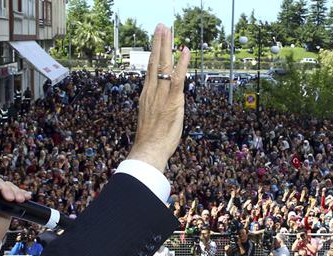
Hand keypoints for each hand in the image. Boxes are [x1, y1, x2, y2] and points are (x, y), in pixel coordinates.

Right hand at [128, 24, 190, 171]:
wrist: (148, 151)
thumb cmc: (151, 141)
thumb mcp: (151, 120)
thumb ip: (156, 107)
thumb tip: (160, 104)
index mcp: (146, 95)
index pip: (150, 69)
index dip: (154, 53)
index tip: (157, 40)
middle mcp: (152, 92)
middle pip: (155, 62)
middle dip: (158, 43)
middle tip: (161, 27)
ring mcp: (161, 96)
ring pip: (164, 65)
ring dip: (167, 46)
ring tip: (168, 30)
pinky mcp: (172, 101)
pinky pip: (178, 78)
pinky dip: (182, 64)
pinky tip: (185, 51)